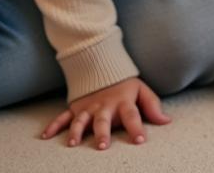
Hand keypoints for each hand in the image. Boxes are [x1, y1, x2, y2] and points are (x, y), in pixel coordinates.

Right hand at [41, 77, 170, 149]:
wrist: (103, 66)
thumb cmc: (125, 85)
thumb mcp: (142, 91)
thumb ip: (153, 106)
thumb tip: (167, 122)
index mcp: (123, 102)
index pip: (133, 115)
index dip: (137, 127)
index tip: (140, 141)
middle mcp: (105, 106)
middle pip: (104, 120)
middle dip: (103, 132)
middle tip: (102, 146)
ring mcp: (88, 107)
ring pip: (82, 120)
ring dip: (77, 131)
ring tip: (73, 143)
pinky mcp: (76, 108)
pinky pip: (63, 117)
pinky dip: (54, 126)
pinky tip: (46, 136)